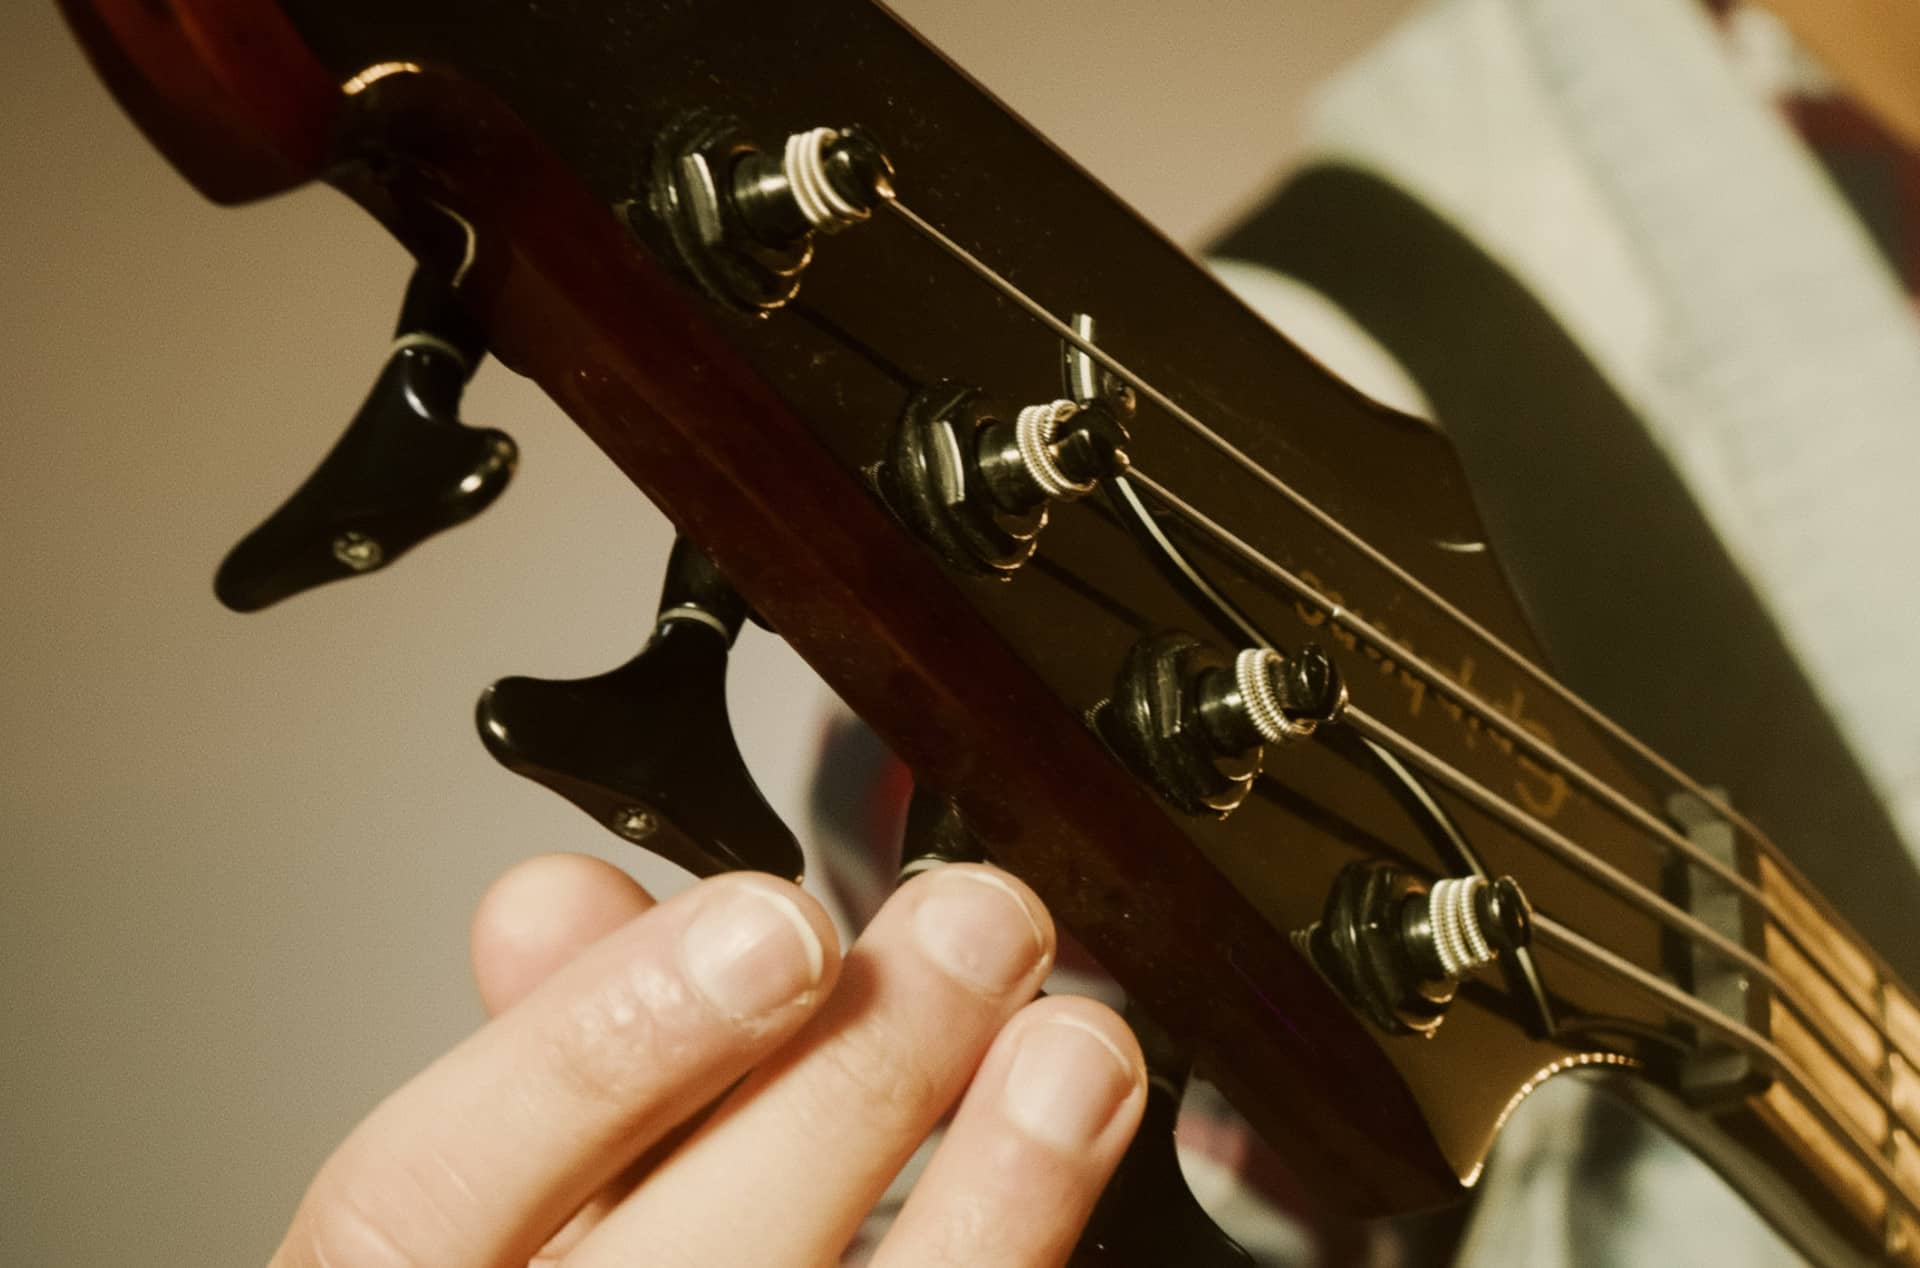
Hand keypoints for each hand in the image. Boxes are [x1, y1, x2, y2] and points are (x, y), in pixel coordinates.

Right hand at [271, 853, 1147, 1266]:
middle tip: (978, 929)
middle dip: (851, 1080)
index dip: (601, 1041)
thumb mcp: (505, 1202)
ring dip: (990, 1198)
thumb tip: (566, 898)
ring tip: (1076, 1050)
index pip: (424, 1188)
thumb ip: (543, 1057)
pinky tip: (1072, 1194)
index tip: (775, 919)